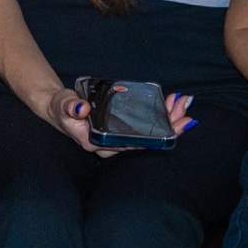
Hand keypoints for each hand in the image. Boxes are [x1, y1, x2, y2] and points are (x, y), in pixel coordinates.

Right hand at [43, 85, 195, 157]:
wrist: (61, 109)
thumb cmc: (62, 108)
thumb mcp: (64, 106)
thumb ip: (71, 107)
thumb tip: (81, 108)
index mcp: (99, 143)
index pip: (132, 144)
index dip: (153, 138)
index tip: (171, 127)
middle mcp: (112, 145)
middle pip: (147, 141)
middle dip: (169, 127)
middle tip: (186, 113)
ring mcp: (119, 138)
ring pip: (150, 134)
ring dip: (169, 120)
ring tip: (182, 103)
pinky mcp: (123, 129)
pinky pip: (146, 126)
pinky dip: (160, 115)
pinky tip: (171, 104)